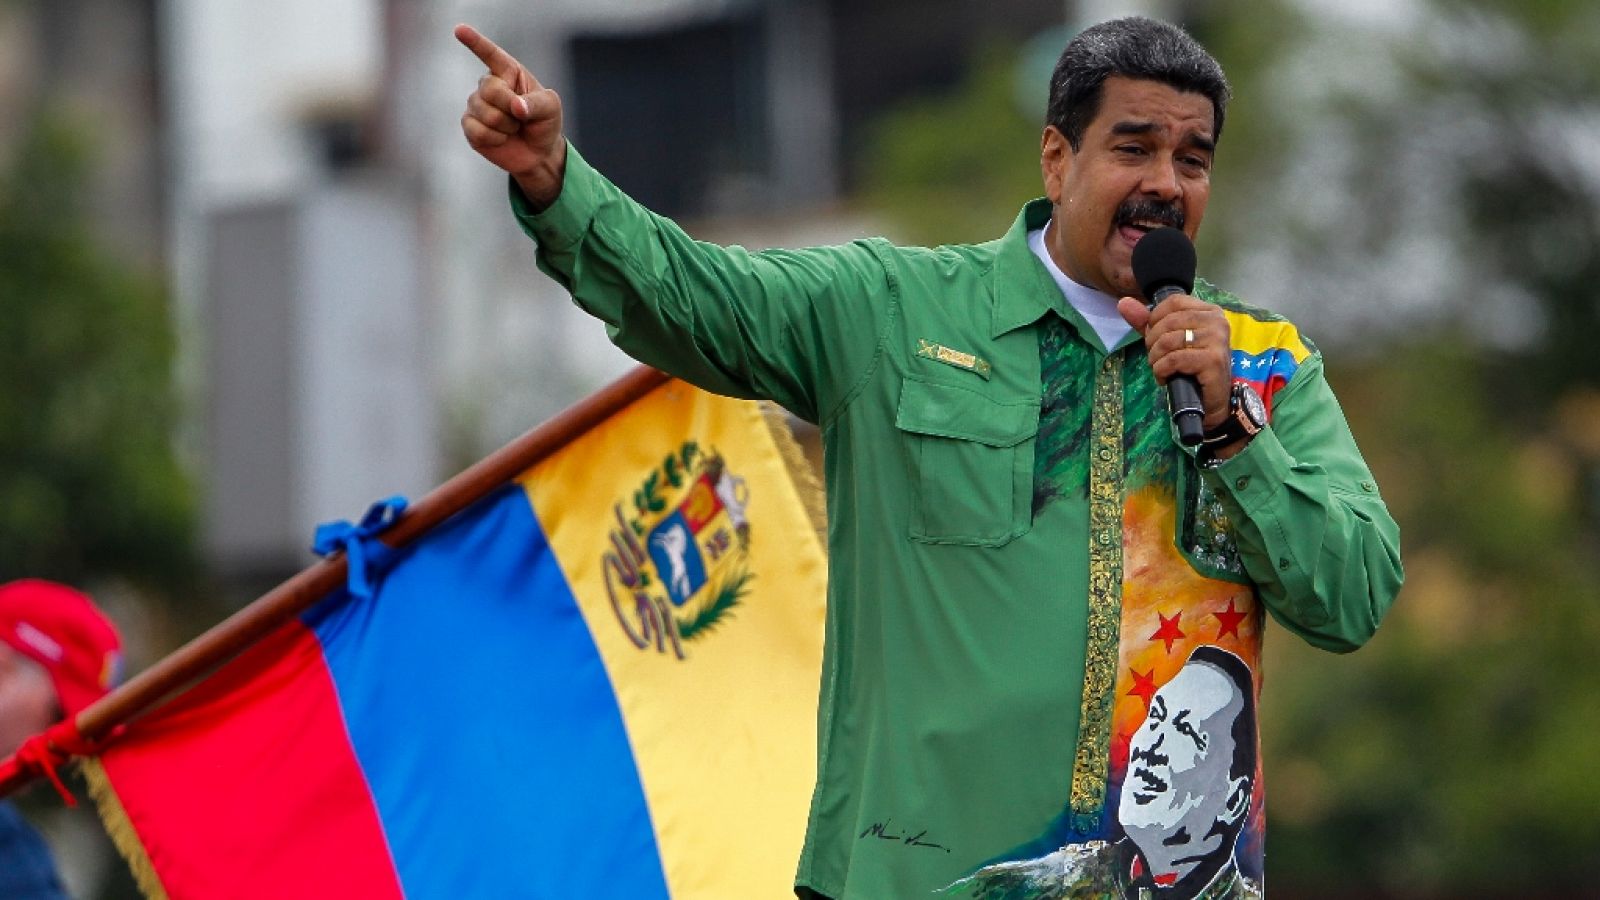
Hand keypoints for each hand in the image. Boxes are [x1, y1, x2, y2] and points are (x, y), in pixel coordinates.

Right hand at [455, 23, 566, 208]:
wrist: (538, 153)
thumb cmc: (544, 123)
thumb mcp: (551, 108)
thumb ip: (536, 103)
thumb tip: (516, 106)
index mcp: (509, 72)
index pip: (491, 54)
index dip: (475, 42)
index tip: (460, 30)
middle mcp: (489, 85)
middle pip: (490, 90)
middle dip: (510, 107)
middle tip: (522, 118)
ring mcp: (477, 105)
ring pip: (485, 113)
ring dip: (506, 126)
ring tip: (513, 128)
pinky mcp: (470, 126)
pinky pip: (478, 131)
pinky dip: (496, 139)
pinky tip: (502, 139)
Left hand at [1117, 294, 1234, 432]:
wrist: (1209, 403)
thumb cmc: (1190, 369)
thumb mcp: (1166, 341)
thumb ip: (1146, 321)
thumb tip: (1123, 303)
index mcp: (1209, 312)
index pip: (1174, 302)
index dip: (1155, 319)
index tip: (1154, 338)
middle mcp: (1217, 322)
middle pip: (1168, 321)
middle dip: (1152, 342)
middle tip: (1156, 358)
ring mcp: (1217, 340)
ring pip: (1168, 341)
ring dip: (1155, 359)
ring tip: (1160, 368)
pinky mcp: (1212, 360)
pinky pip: (1173, 359)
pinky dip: (1161, 371)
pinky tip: (1166, 378)